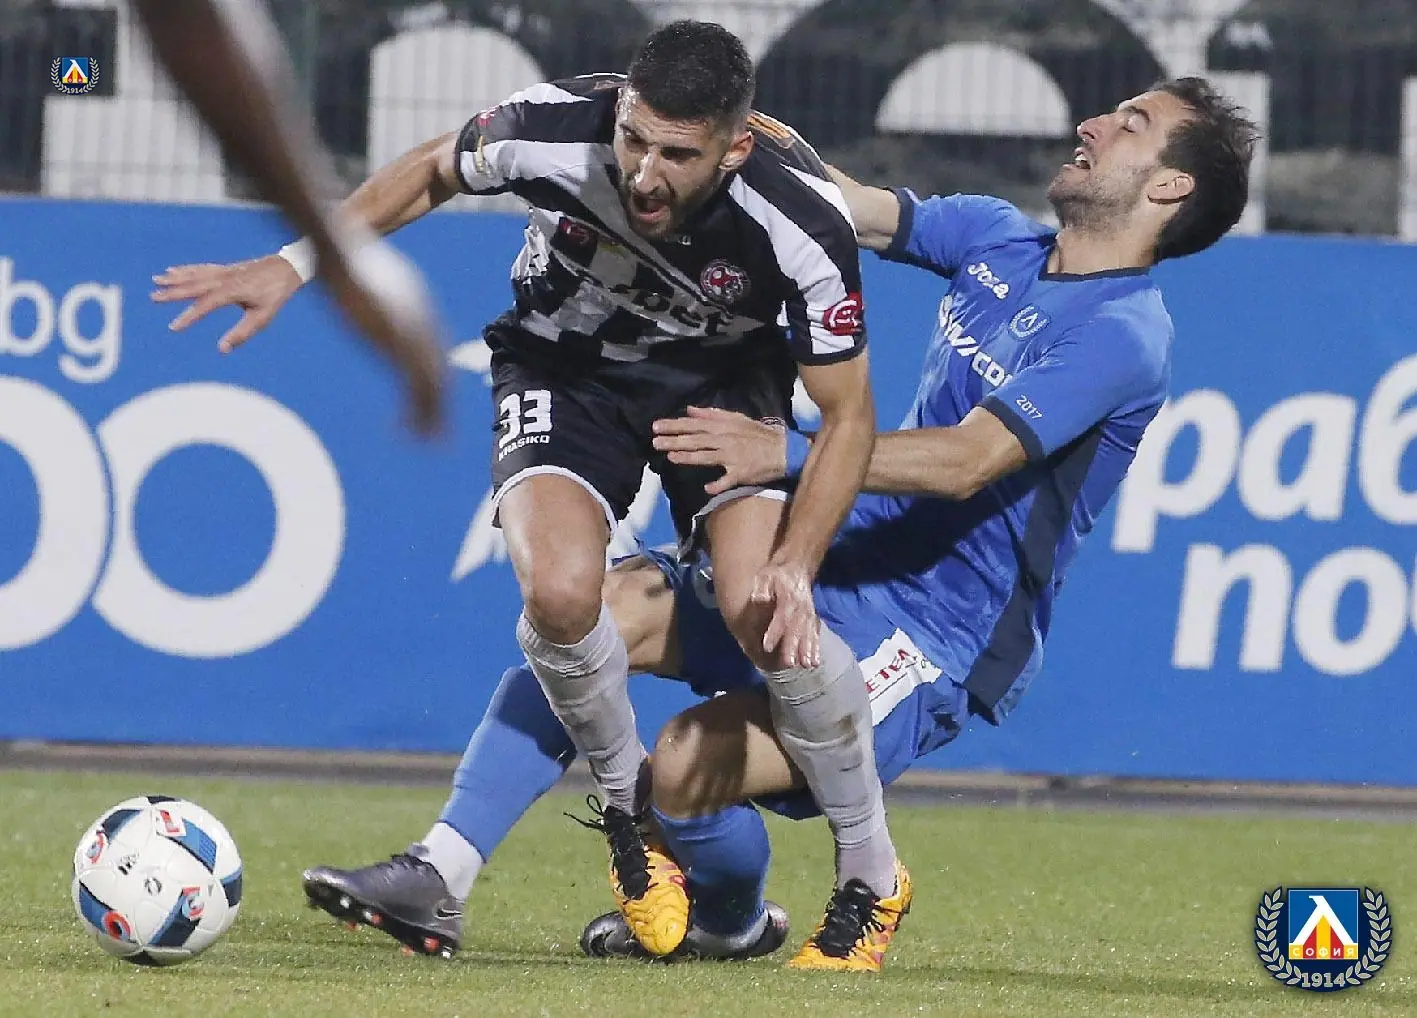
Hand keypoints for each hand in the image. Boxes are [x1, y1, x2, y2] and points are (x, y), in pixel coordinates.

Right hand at [152, 254, 301, 352]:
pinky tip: (174, 270)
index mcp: (232, 291)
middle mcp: (224, 279)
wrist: (287, 268)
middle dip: (172, 292)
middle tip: (153, 297)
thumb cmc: (275, 295)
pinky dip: (187, 269)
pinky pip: (202, 269)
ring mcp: (224, 271)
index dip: (189, 316)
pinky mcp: (226, 268)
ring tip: (157, 280)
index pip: (206, 305)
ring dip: (175, 278)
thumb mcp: (262, 317)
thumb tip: (222, 349)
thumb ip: (242, 333)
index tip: (173, 327)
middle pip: (194, 286)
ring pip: (195, 274)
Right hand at [322, 237, 447, 435]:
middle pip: (440, 372)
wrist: (342, 249)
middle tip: (442, 434)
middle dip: (441, 405)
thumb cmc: (348, 258)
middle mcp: (425, 323)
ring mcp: (412, 334)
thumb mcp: (371, 277)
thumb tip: (371, 290)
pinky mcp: (396, 344)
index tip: (437, 402)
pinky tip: (407, 431)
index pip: (435, 353)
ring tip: (431, 443)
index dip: (438, 380)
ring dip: (432, 416)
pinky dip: (414, 411)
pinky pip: (413, 385)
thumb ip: (378, 293)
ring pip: (432, 384)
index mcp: (420, 310)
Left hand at [652, 406, 786, 494]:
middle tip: (655, 442)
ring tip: (670, 457)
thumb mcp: (736, 419)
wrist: (782, 450)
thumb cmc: (757, 435)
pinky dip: (718, 485)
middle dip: (674, 440)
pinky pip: (727, 480)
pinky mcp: (741, 473)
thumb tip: (689, 410)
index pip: (694, 425)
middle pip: (696, 440)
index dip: (675, 425)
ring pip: (707, 457)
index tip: (656, 426)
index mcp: (723, 427)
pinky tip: (706, 488)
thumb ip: (712, 415)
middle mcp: (725, 440)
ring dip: (688, 457)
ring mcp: (732, 457)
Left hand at [750, 561, 819, 668]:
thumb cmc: (777, 574)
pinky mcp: (812, 618)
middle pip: (796, 629)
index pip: (780, 618)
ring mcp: (808, 614)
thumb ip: (763, 588)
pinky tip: (815, 662)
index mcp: (788, 599)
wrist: (796, 567)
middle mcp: (801, 608)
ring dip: (808, 650)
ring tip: (807, 665)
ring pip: (808, 634)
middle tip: (788, 663)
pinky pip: (815, 634)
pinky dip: (815, 648)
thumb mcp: (766, 575)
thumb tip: (759, 599)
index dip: (774, 632)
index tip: (766, 646)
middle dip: (793, 646)